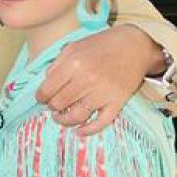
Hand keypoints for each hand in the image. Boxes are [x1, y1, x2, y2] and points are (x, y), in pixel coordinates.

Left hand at [37, 26, 164, 137]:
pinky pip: (100, 123)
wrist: (135, 46)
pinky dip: (87, 131)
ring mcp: (102, 93)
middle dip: (52, 107)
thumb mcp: (74, 47)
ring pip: (76, 117)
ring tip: (61, 118)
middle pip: (59, 104)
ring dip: (64, 121)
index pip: (47, 90)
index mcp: (73, 64)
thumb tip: (46, 82)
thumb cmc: (103, 45)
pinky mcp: (116, 102)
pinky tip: (79, 131)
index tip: (42, 99)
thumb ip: (57, 64)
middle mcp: (86, 80)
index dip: (41, 97)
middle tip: (53, 106)